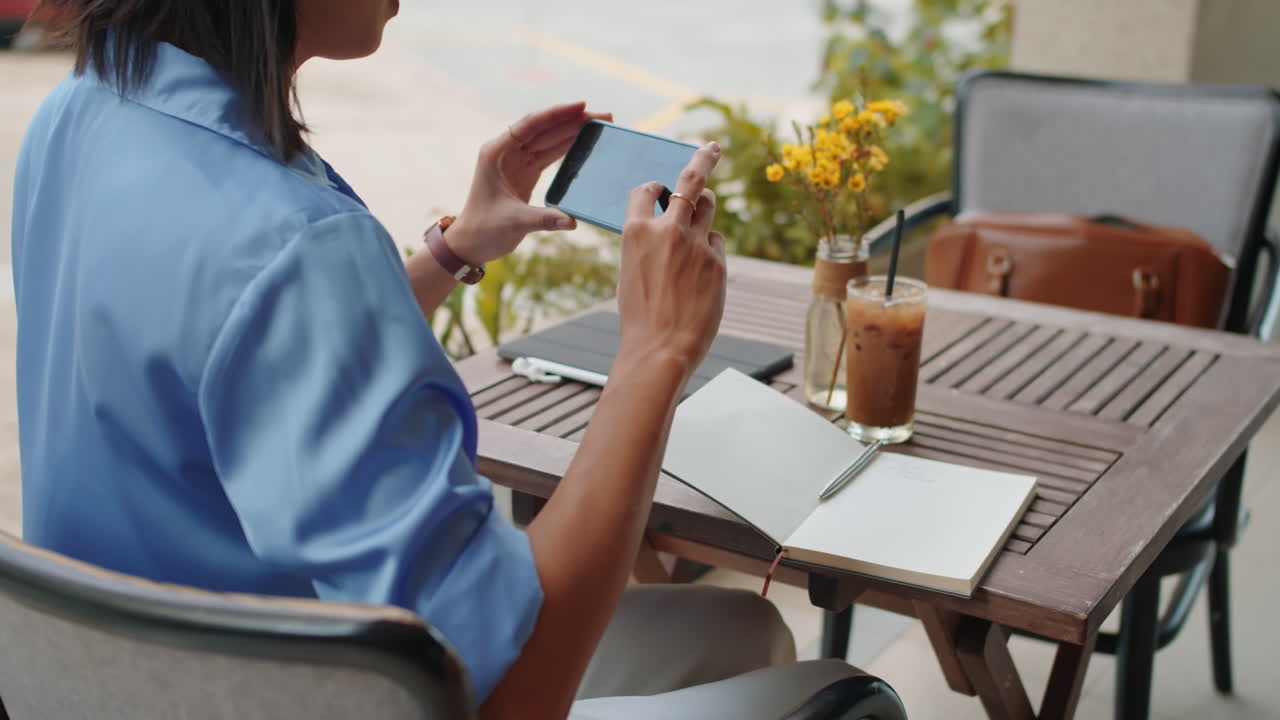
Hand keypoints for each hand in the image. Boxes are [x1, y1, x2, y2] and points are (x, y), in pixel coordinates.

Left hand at [447, 102, 610, 264]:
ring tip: (601, 125)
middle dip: (573, 120)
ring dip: (574, 131)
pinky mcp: (525, 171)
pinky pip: (549, 153)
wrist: (472, 243)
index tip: (582, 106)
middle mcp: (506, 151)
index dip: (557, 114)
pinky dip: (568, 147)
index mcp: (496, 153)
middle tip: (604, 117)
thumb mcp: (513, 223)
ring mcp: (516, 160)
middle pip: (544, 128)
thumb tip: (571, 221)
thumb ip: (543, 219)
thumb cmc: (484, 230)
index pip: (530, 125)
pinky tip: (586, 143)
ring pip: (549, 139)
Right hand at [615, 143, 726, 378]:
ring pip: (708, 207)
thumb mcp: (632, 271)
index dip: (654, 188)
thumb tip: (669, 223)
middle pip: (690, 183)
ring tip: (701, 213)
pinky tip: (700, 274)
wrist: (660, 349)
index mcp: (636, 231)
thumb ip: (649, 242)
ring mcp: (696, 245)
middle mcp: (668, 230)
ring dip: (705, 206)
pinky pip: (716, 244)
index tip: (660, 189)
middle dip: (703, 160)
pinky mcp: (717, 262)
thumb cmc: (640, 315)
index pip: (646, 190)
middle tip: (714, 147)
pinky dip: (710, 251)